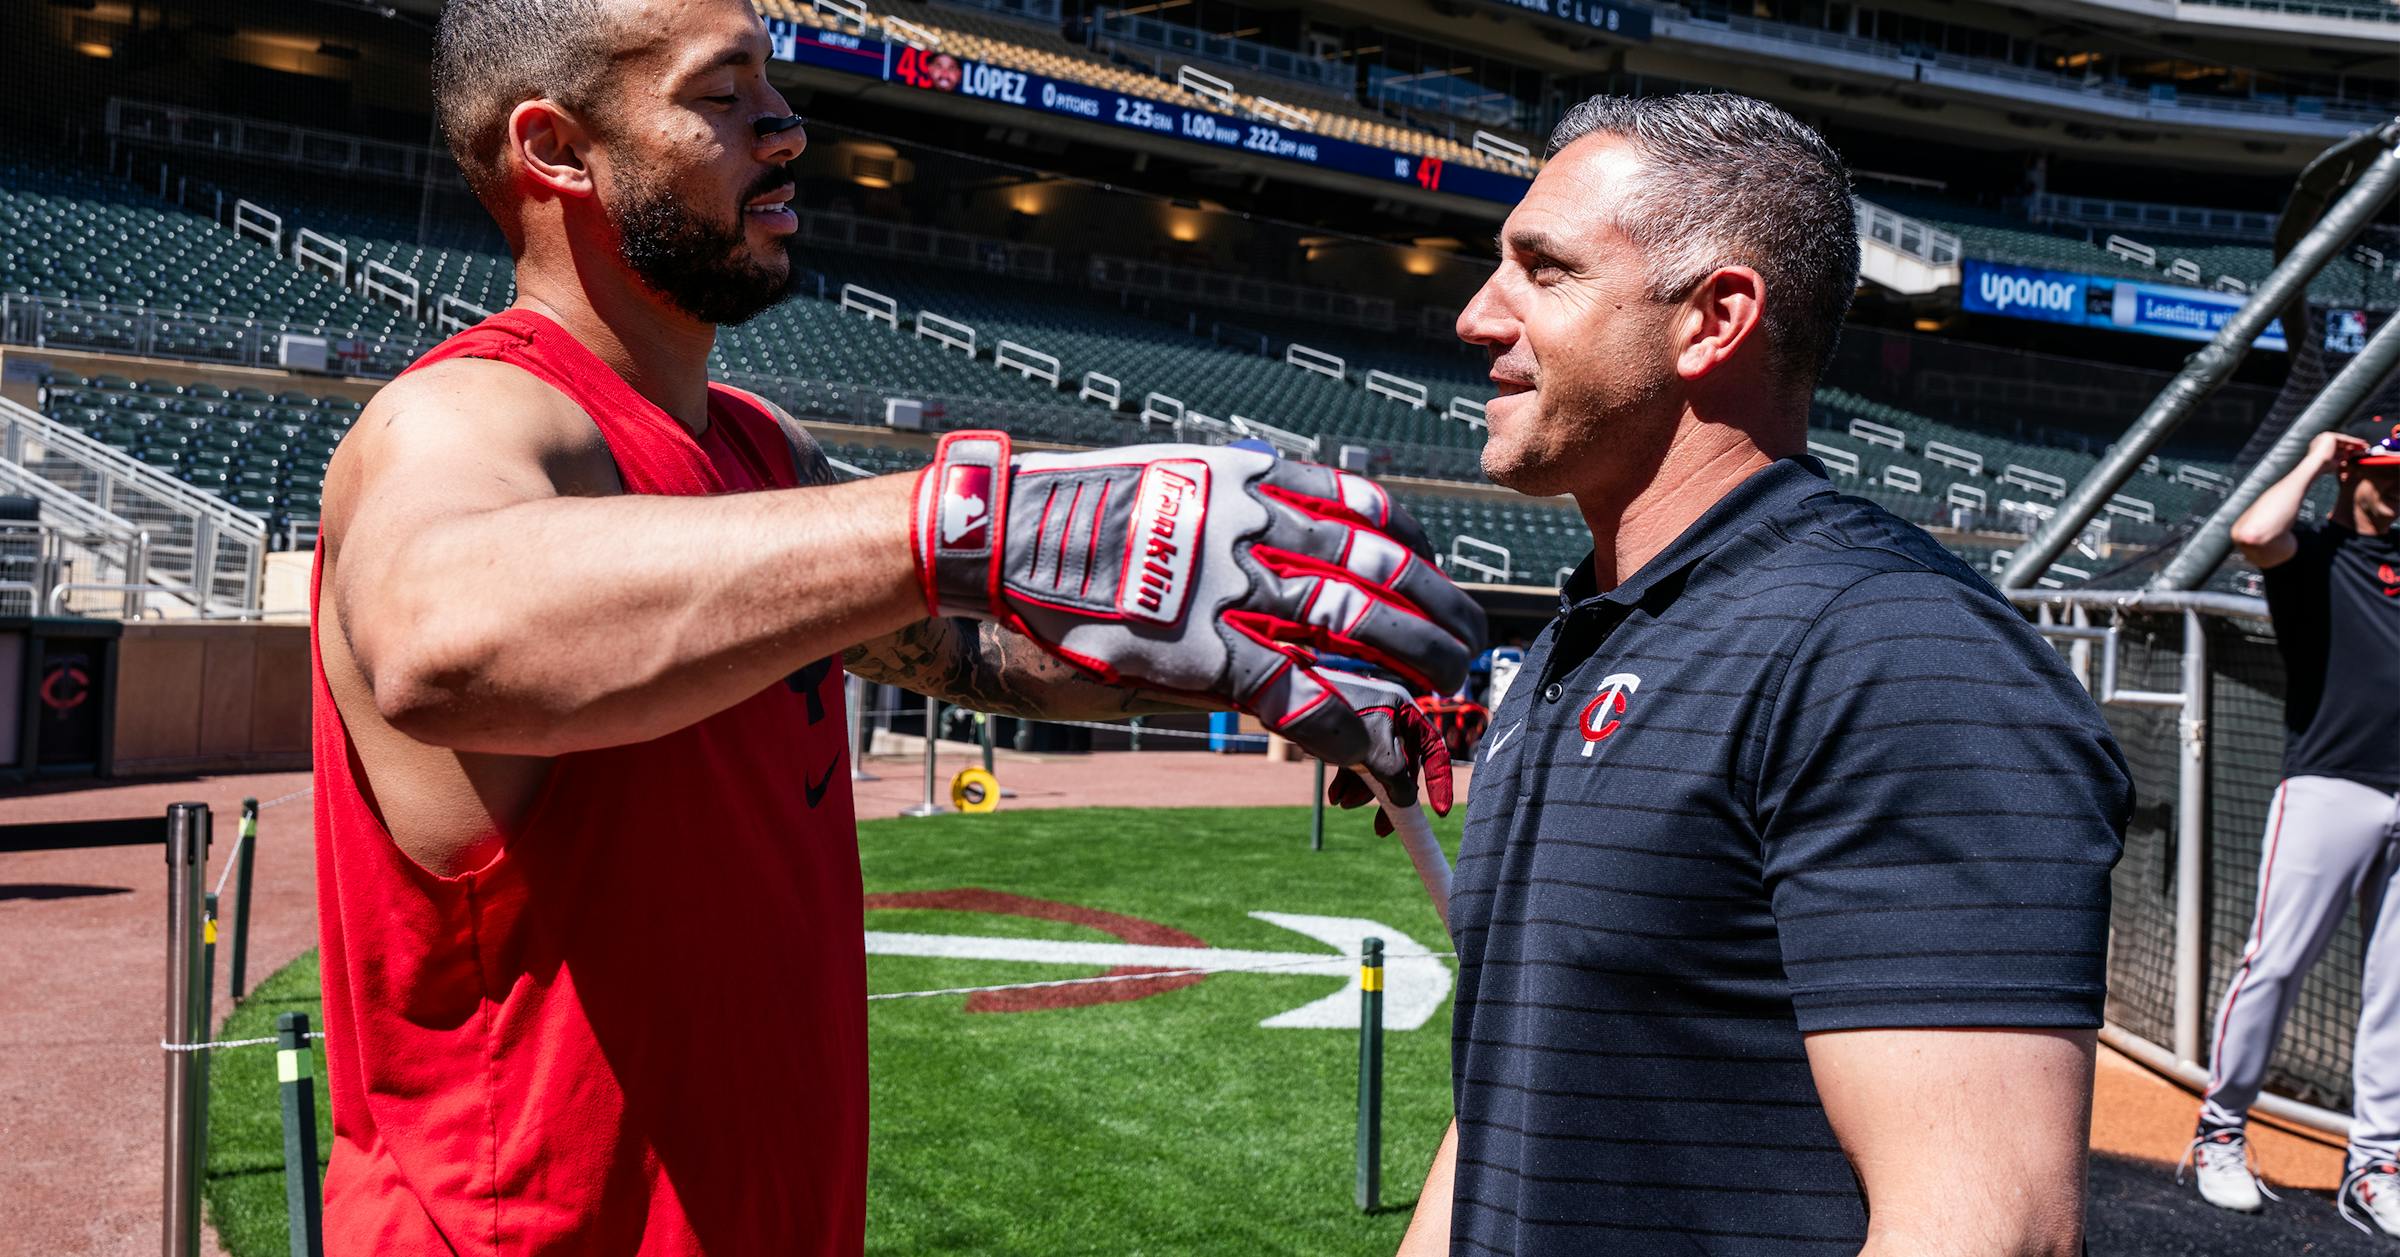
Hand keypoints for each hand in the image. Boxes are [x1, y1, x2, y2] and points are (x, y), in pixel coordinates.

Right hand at [911, 431, 1483, 790]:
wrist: (1003, 533)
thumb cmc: (1083, 513)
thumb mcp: (1179, 481)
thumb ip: (1242, 512)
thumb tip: (1295, 558)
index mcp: (1257, 479)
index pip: (1375, 514)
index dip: (1421, 559)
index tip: (1435, 586)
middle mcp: (1258, 525)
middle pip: (1384, 574)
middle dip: (1438, 622)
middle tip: (1464, 656)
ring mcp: (1233, 589)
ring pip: (1358, 632)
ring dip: (1414, 675)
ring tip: (1443, 706)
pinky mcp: (1203, 651)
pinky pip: (1299, 696)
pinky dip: (1350, 729)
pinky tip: (1378, 752)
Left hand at [1320, 675, 1453, 828]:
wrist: (1286, 701)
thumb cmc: (1335, 721)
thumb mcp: (1375, 755)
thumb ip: (1398, 780)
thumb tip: (1407, 801)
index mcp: (1404, 710)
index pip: (1433, 749)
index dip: (1438, 781)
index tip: (1439, 812)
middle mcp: (1388, 714)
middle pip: (1401, 763)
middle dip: (1389, 795)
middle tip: (1382, 828)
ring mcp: (1365, 723)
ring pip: (1375, 765)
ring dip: (1363, 791)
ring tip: (1342, 804)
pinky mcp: (1344, 732)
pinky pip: (1355, 761)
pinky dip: (1348, 780)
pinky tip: (1334, 796)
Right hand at [2309, 431, 2366, 471]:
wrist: (2315, 465)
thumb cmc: (2321, 468)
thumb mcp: (2332, 462)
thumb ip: (2339, 459)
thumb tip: (2347, 460)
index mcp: (2319, 446)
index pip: (2336, 447)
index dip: (2348, 450)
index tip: (2356, 453)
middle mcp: (2321, 440)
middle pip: (2341, 443)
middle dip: (2354, 446)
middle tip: (2364, 449)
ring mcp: (2325, 437)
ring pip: (2344, 441)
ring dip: (2356, 444)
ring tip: (2366, 447)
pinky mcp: (2330, 436)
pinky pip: (2345, 439)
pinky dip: (2354, 441)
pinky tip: (2362, 444)